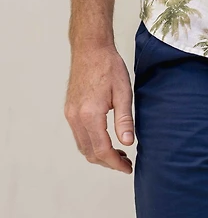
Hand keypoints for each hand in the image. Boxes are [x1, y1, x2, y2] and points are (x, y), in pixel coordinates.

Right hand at [64, 44, 134, 173]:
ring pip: (83, 146)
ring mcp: (70, 114)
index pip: (102, 150)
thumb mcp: (123, 92)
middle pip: (90, 153)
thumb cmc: (109, 66)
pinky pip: (79, 135)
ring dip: (99, 154)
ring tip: (118, 153)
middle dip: (107, 162)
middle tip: (125, 163)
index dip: (115, 163)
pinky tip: (105, 139)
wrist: (90, 48)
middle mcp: (75, 117)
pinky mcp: (69, 110)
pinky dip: (91, 143)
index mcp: (90, 114)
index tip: (128, 168)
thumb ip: (125, 120)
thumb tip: (128, 143)